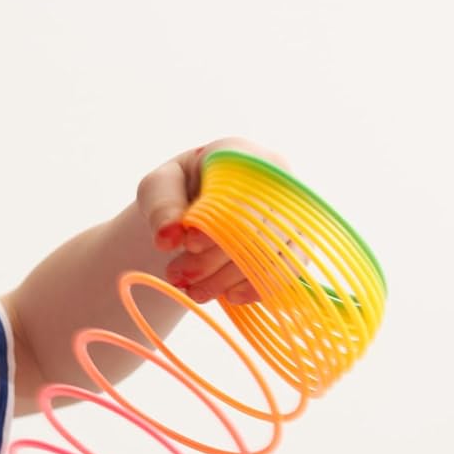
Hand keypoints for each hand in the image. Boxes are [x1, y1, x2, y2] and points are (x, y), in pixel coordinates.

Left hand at [136, 137, 287, 305]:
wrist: (194, 208)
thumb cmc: (176, 192)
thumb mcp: (157, 190)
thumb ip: (161, 208)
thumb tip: (168, 237)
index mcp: (241, 157)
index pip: (240, 193)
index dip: (217, 226)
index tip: (187, 244)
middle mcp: (276, 180)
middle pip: (256, 228)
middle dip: (212, 260)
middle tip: (176, 274)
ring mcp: (290, 211)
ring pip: (272, 252)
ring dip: (229, 280)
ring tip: (192, 290)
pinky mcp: (295, 242)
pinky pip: (289, 269)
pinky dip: (257, 288)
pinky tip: (230, 297)